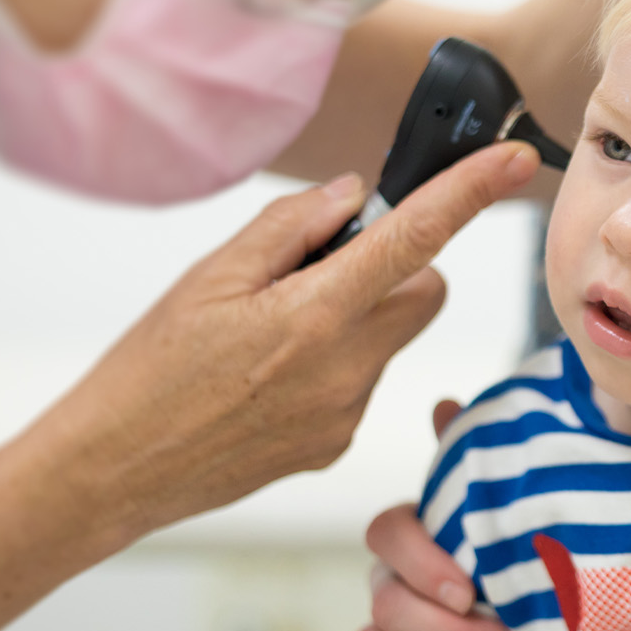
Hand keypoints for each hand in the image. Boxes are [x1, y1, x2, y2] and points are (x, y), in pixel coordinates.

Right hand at [34, 141, 538, 537]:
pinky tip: (268, 380)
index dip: (472, 192)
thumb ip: (291, 227)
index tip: (516, 160)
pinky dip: (334, 365)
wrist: (114, 470)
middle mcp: (348, 366)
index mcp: (316, 313)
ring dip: (355, 319)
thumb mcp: (208, 276)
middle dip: (396, 269)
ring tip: (271, 337)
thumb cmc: (149, 368)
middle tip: (318, 271)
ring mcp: (347, 412)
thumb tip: (355, 196)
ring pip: (390, 337)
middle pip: (425, 291)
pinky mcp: (337, 445)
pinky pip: (362, 381)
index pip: (418, 238)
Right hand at [354, 401, 524, 630]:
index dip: (421, 561)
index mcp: (418, 544)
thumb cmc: (518, 589)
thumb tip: (445, 403)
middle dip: (446, 630)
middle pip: (386, 600)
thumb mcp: (508, 532)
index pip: (388, 532)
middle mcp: (393, 589)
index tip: (469, 589)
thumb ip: (475, 477)